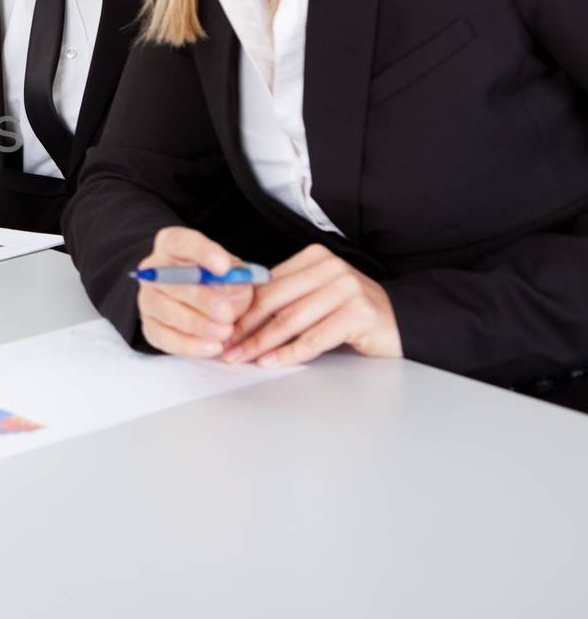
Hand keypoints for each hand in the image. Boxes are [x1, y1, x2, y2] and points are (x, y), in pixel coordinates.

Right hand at [133, 227, 254, 357]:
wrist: (202, 303)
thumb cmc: (220, 282)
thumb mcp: (234, 272)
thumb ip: (236, 278)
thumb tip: (231, 289)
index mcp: (171, 245)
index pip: (180, 242)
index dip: (201, 253)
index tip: (223, 267)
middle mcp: (153, 270)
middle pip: (171, 281)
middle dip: (201, 298)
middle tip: (227, 313)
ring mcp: (148, 298)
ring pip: (166, 310)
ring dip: (197, 324)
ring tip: (225, 332)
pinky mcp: (149, 325)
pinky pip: (165, 337)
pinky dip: (190, 345)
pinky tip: (213, 346)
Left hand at [221, 244, 401, 366]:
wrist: (399, 322)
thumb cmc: (350, 311)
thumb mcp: (316, 295)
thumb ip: (285, 297)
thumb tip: (235, 315)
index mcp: (314, 257)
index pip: (267, 283)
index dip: (240, 308)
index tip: (220, 327)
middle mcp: (331, 267)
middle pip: (275, 300)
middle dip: (245, 327)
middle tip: (226, 347)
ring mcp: (347, 288)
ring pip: (291, 320)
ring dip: (262, 343)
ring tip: (242, 357)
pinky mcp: (360, 313)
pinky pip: (314, 338)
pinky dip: (289, 353)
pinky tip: (272, 362)